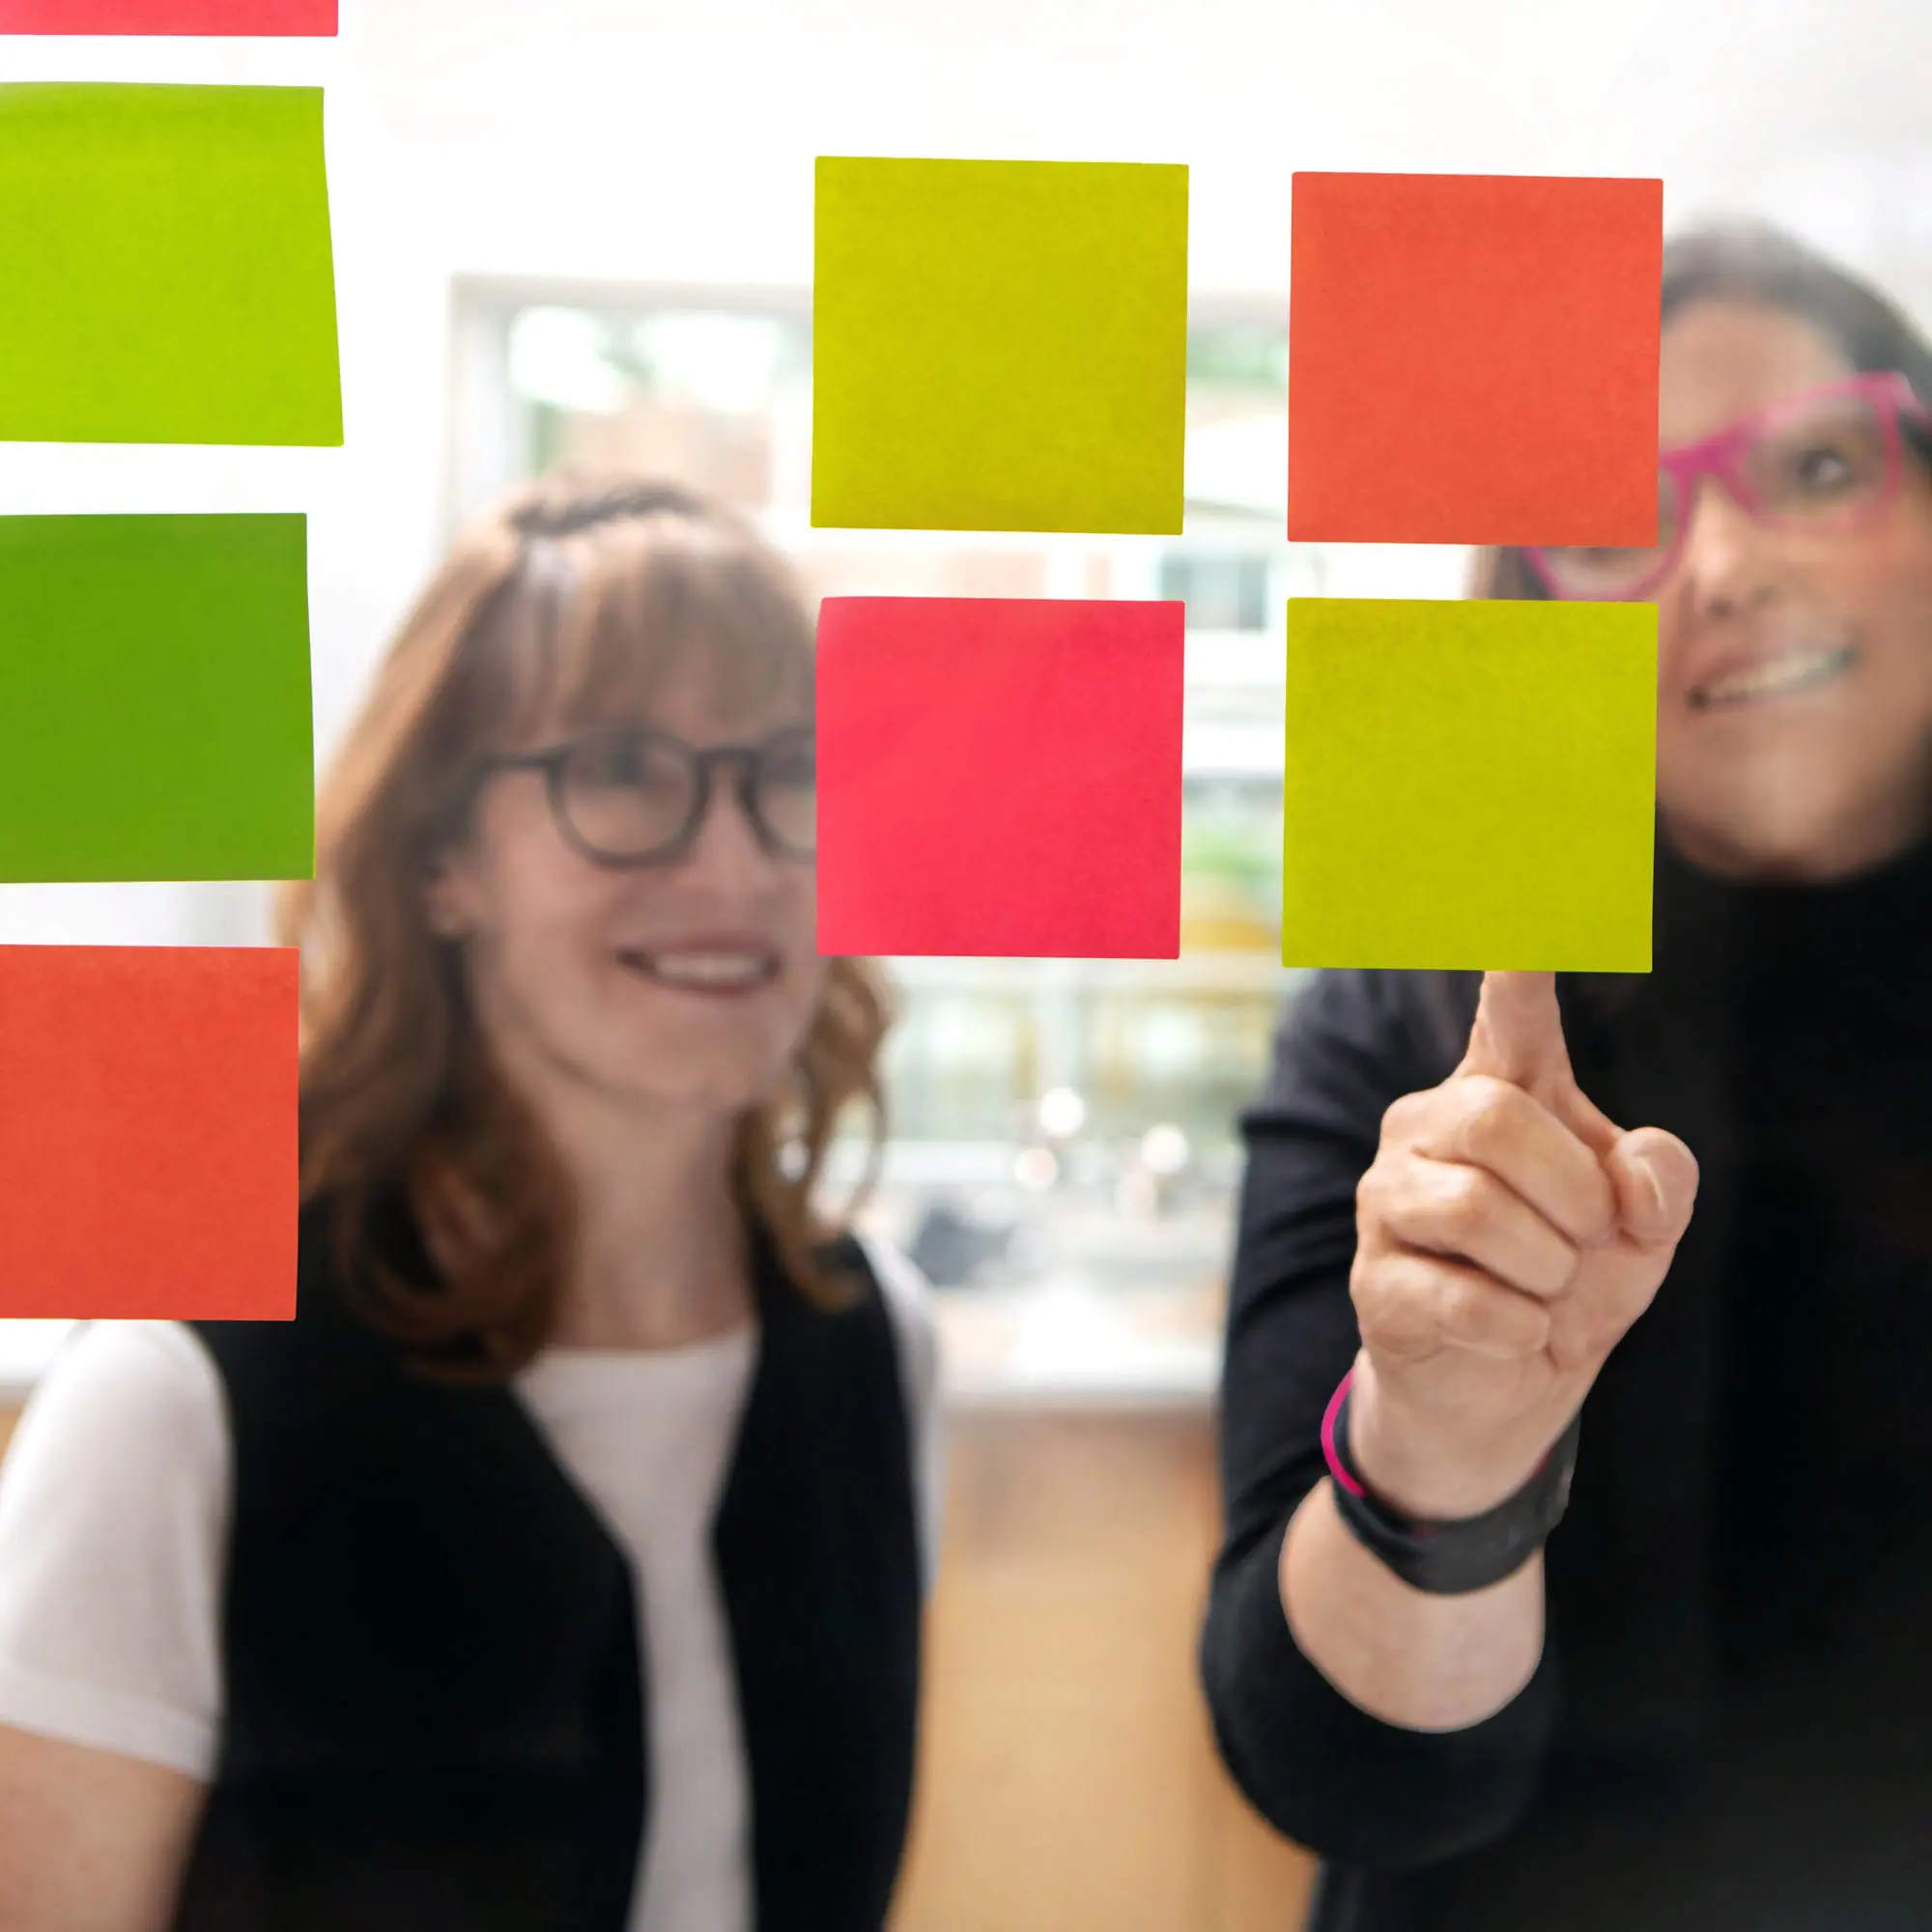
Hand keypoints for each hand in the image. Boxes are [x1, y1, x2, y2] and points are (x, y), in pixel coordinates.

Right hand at [1344, 972, 1698, 1520]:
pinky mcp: (1374, 1282)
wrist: (1506, 1393)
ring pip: (1473, 1208)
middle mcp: (1428, 1130)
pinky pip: (1463, 1297)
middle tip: (1587, 1243)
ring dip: (1545, 1270)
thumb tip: (1627, 1167)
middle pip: (1492, 1118)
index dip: (1517, 954)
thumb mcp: (1642, 1231)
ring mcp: (1386, 1203)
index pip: (1510, 1011)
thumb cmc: (1570, 1281)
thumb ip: (1660, 1182)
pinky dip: (1517, 1329)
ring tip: (1544, 1292)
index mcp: (1500, 1094)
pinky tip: (1510, 1333)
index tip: (1517, 868)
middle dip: (1569, 1193)